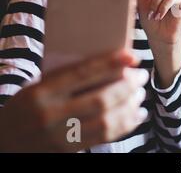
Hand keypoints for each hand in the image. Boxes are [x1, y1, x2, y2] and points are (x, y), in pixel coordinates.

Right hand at [0, 50, 148, 151]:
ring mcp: (60, 136)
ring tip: (141, 93)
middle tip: (141, 75)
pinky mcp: (69, 150)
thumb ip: (65, 77)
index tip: (132, 56)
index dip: (110, 63)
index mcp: (41, 92)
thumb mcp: (37, 86)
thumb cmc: (26, 107)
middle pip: (100, 99)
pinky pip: (105, 137)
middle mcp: (50, 115)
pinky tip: (137, 114)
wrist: (4, 142)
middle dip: (127, 86)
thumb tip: (108, 63)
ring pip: (106, 120)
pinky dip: (126, 124)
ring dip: (130, 105)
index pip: (82, 74)